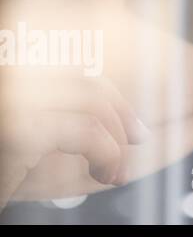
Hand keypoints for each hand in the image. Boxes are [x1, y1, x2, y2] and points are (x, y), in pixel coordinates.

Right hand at [0, 67, 149, 211]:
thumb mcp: (26, 127)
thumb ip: (62, 109)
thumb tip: (123, 113)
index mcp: (15, 64)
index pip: (75, 64)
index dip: (110, 92)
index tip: (132, 119)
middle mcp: (11, 70)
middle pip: (87, 82)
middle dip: (120, 115)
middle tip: (136, 142)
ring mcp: (12, 94)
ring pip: (93, 105)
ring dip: (116, 141)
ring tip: (114, 170)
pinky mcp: (19, 127)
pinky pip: (86, 133)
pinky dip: (108, 154)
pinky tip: (104, 172)